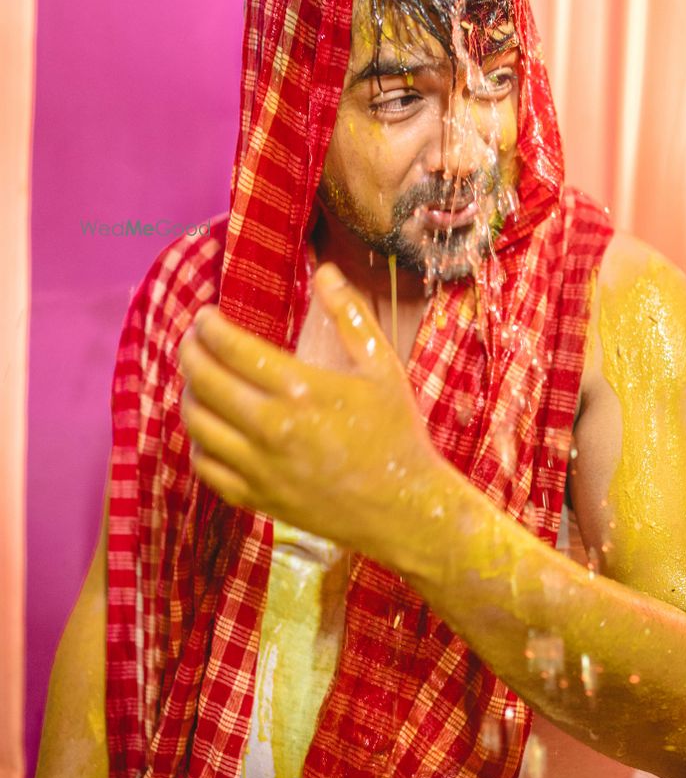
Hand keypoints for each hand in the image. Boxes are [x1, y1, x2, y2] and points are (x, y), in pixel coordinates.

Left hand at [179, 264, 447, 563]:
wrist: (403, 506)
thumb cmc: (396, 432)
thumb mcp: (383, 366)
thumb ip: (350, 315)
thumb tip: (325, 270)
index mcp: (302, 390)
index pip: (232, 349)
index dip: (209, 327)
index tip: (205, 316)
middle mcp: (272, 428)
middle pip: (205, 383)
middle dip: (190, 353)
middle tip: (192, 340)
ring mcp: (261, 467)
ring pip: (197, 425)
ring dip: (189, 395)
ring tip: (198, 379)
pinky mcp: (258, 497)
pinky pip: (206, 468)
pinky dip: (198, 443)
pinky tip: (210, 427)